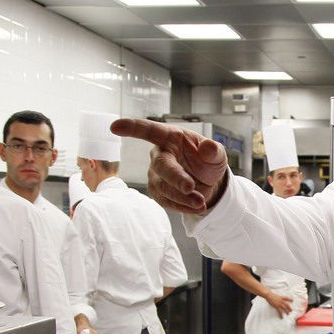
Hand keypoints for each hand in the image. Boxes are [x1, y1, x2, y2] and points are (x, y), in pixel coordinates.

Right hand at [110, 118, 228, 213]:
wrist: (209, 182)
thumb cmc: (208, 161)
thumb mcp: (217, 154)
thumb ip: (214, 151)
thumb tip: (208, 147)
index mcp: (171, 137)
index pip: (150, 130)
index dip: (133, 128)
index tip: (115, 126)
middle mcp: (160, 155)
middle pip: (160, 166)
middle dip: (175, 177)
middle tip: (190, 187)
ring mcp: (156, 174)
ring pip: (163, 187)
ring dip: (182, 197)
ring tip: (200, 202)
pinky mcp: (158, 191)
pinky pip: (166, 201)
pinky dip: (182, 206)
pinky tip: (196, 207)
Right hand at [265, 292, 293, 317]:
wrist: (269, 295)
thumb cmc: (271, 295)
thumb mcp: (276, 296)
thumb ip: (278, 298)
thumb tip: (278, 300)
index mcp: (281, 297)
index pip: (287, 298)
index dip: (290, 299)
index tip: (292, 300)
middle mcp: (281, 300)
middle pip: (287, 304)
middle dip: (289, 308)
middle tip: (291, 310)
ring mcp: (279, 303)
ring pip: (284, 308)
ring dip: (287, 311)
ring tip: (288, 314)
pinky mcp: (276, 306)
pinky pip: (279, 311)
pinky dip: (281, 314)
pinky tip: (281, 317)